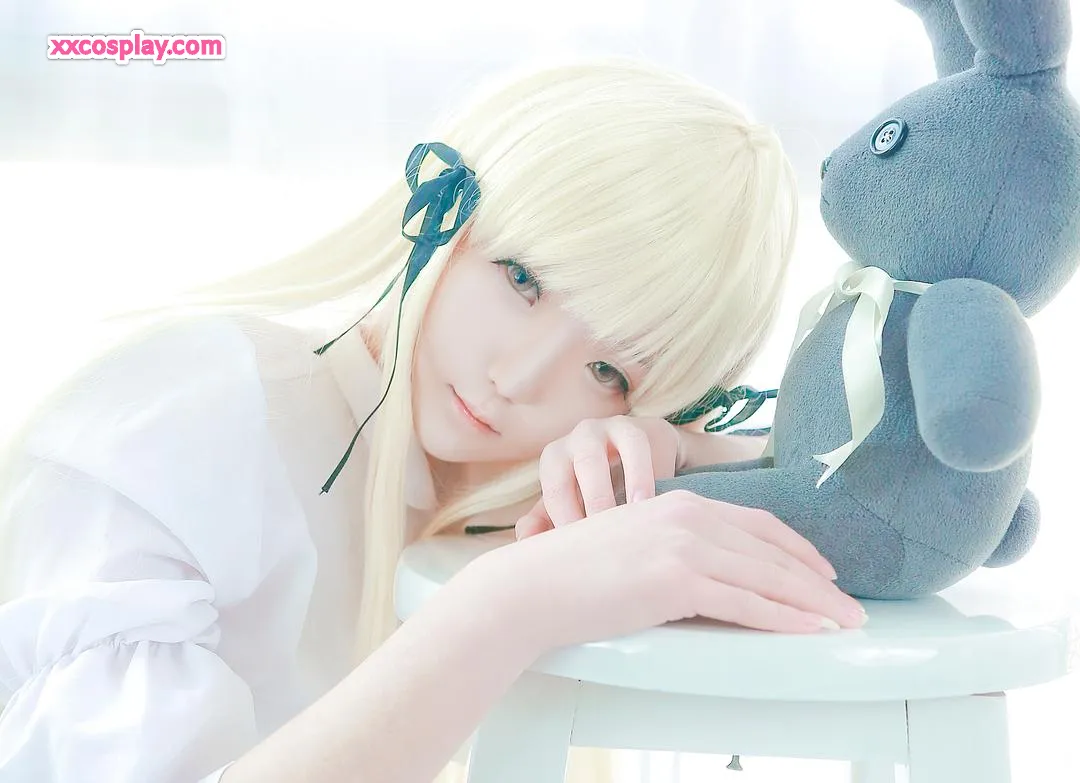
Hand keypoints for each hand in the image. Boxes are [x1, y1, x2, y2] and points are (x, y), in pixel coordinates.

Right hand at [468, 491, 863, 652]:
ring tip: (846, 624)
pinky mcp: (678, 579)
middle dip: (818, 584)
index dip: (799, 550)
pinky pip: (746, 603)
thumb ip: (677, 549)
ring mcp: (685, 545)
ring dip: (815, 605)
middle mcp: (690, 516)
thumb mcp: (636, 544)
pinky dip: (786, 620)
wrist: (536, 584)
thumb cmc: (578, 571)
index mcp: (682, 503)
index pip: (758, 525)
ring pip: (768, 578)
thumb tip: (713, 575)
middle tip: (853, 608)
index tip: (825, 573)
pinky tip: (811, 632)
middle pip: (772, 552)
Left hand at [518, 415, 683, 537]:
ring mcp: (600, 430)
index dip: (564, 523)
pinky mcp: (631, 428)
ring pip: (591, 460)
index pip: (553, 495)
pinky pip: (632, 447)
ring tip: (618, 526)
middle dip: (576, 513)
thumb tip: (524, 540)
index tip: (580, 553)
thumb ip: (547, 522)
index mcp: (554, 461)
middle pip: (563, 477)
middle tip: (594, 545)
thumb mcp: (576, 502)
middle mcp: (571, 442)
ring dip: (601, 495)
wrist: (648, 455)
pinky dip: (637, 476)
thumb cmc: (605, 485)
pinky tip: (643, 503)